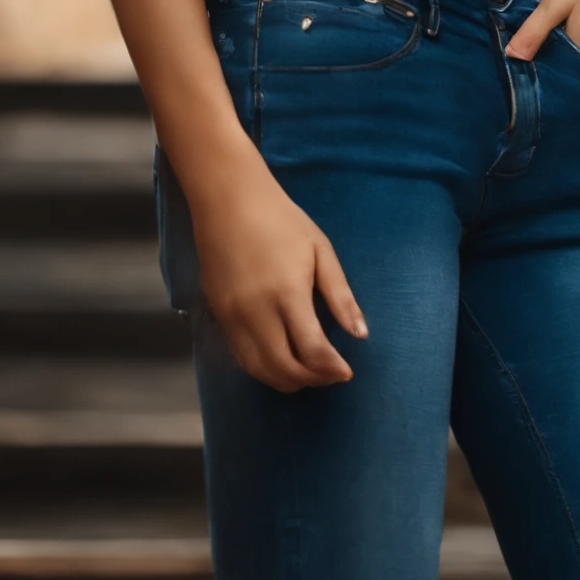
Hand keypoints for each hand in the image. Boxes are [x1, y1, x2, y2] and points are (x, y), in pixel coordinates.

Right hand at [185, 153, 365, 391]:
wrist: (228, 199)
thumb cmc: (281, 220)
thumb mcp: (321, 251)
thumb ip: (341, 296)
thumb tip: (361, 334)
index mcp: (287, 292)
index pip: (312, 350)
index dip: (333, 369)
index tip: (347, 372)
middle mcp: (255, 310)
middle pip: (284, 368)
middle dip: (312, 379)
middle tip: (331, 374)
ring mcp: (232, 315)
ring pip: (258, 369)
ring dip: (286, 380)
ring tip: (309, 372)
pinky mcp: (218, 314)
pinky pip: (240, 356)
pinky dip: (263, 368)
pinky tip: (282, 359)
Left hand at [504, 0, 579, 78]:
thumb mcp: (557, 0)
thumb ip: (534, 32)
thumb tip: (511, 57)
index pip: (556, 84)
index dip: (537, 76)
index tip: (520, 66)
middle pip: (572, 80)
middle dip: (551, 69)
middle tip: (530, 52)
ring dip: (567, 62)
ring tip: (547, 44)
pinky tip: (570, 36)